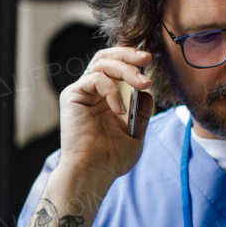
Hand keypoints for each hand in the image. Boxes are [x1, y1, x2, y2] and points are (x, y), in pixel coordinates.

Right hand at [57, 46, 155, 187]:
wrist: (93, 172)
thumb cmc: (111, 159)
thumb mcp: (136, 132)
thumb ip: (141, 111)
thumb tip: (147, 92)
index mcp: (105, 97)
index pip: (117, 67)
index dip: (133, 59)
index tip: (153, 59)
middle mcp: (92, 91)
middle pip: (107, 58)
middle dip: (129, 54)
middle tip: (148, 58)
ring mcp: (81, 92)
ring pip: (102, 63)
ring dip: (126, 70)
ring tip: (142, 84)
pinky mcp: (72, 96)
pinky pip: (94, 79)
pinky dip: (111, 90)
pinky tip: (119, 109)